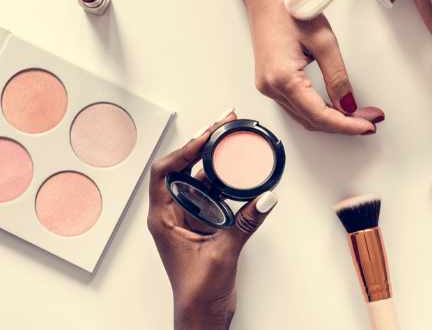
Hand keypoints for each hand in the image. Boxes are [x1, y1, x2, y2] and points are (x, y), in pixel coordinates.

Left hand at [147, 111, 277, 329]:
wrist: (203, 316)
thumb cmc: (198, 293)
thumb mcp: (223, 254)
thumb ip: (245, 224)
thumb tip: (265, 197)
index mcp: (163, 219)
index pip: (165, 172)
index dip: (185, 150)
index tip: (207, 135)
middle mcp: (172, 215)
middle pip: (183, 169)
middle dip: (203, 145)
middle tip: (224, 125)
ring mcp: (188, 220)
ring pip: (200, 180)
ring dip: (216, 162)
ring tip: (233, 142)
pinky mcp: (205, 226)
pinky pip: (215, 196)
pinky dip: (227, 182)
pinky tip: (242, 174)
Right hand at [240, 0, 384, 134]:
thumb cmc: (292, 9)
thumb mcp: (324, 41)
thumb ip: (338, 77)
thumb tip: (349, 106)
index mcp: (283, 78)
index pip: (320, 116)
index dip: (347, 125)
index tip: (369, 126)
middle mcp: (271, 87)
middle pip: (313, 121)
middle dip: (344, 124)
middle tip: (371, 120)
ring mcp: (268, 87)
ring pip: (305, 117)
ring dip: (333, 120)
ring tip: (360, 115)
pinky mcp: (270, 83)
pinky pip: (297, 107)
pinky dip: (319, 111)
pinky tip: (337, 107)